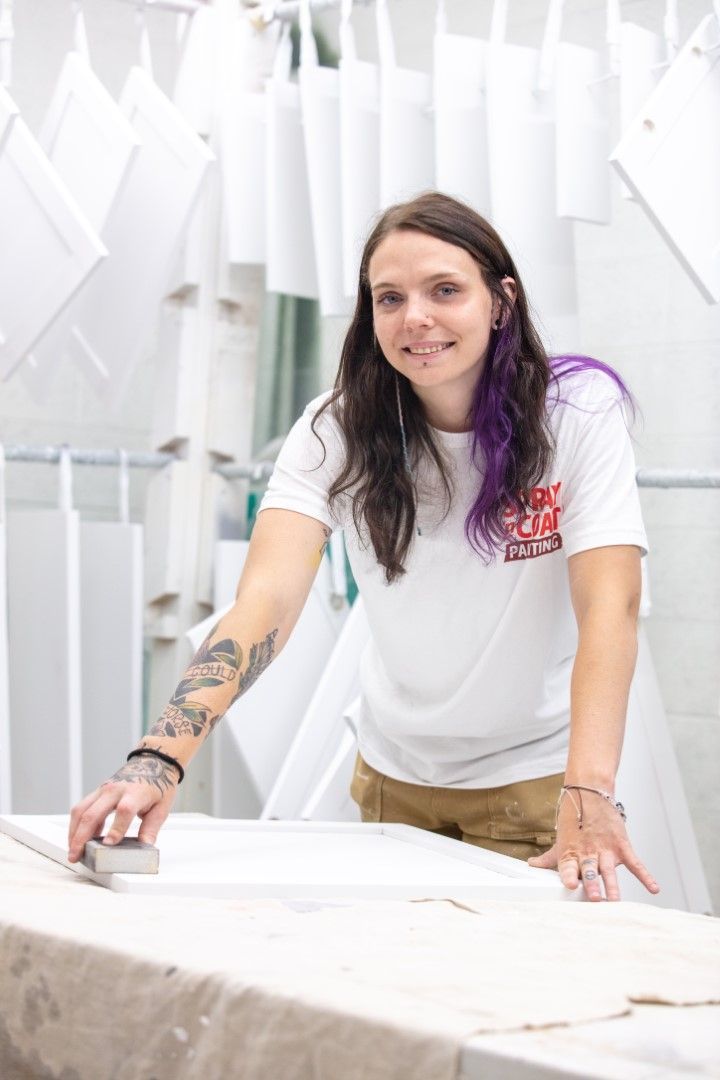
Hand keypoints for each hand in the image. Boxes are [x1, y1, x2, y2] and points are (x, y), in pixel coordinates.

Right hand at [67, 755, 178, 862]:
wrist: (152, 763)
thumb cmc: (158, 784)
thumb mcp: (161, 808)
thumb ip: (151, 828)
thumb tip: (145, 847)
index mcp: (135, 793)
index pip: (124, 810)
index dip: (116, 828)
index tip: (109, 844)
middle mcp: (115, 790)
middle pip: (92, 812)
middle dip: (81, 837)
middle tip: (76, 856)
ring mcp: (104, 789)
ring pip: (80, 810)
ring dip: (73, 832)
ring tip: (73, 851)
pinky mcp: (97, 792)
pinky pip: (81, 808)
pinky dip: (77, 825)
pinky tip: (78, 840)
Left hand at [527, 788, 659, 901]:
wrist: (590, 793)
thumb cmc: (574, 819)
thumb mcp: (561, 840)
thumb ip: (550, 858)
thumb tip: (532, 865)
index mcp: (571, 853)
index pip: (568, 867)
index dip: (569, 875)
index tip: (570, 885)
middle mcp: (588, 852)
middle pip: (589, 870)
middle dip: (591, 883)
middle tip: (594, 897)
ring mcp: (605, 849)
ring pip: (608, 869)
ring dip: (611, 884)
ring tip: (614, 899)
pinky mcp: (621, 845)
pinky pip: (634, 863)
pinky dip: (645, 876)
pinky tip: (653, 888)